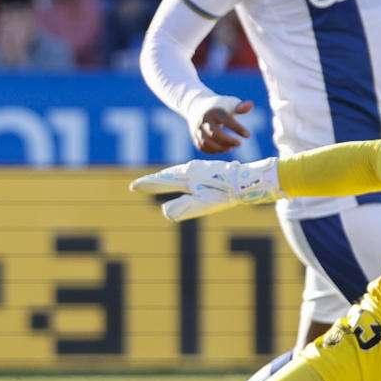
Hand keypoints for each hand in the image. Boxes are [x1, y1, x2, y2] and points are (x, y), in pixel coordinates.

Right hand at [130, 158, 282, 221]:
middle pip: (168, 175)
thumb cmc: (226, 193)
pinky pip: (189, 172)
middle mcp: (191, 169)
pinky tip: (185, 178)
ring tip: (159, 181)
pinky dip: (180, 175)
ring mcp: (201, 168)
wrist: (247, 179)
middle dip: (154, 181)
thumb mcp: (205, 204)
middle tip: (140, 185)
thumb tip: (166, 212)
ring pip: (178, 172)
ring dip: (166, 177)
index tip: (133, 187)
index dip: (148, 185)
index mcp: (187, 177)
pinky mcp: (210, 170)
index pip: (162, 182)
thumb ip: (184, 208)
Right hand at [190, 94, 253, 153]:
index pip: (226, 120)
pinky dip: (213, 150)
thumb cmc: (219, 106)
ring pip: (207, 142)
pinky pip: (202, 147)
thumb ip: (240, 106)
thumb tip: (250, 105)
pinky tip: (223, 149)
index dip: (237, 128)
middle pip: (214, 134)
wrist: (197, 106)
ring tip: (231, 148)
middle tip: (239, 144)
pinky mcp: (195, 136)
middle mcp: (204, 120)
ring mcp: (198, 129)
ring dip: (220, 148)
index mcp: (215, 111)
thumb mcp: (230, 103)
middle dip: (228, 141)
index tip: (248, 135)